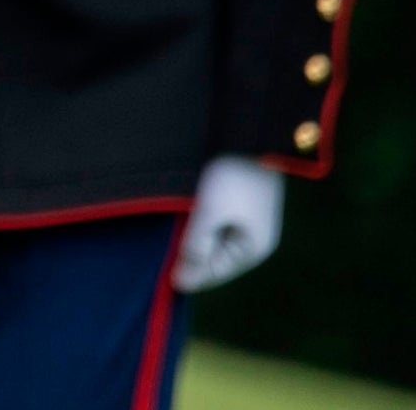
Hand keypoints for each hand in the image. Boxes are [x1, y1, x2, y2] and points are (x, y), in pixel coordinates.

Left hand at [174, 155, 285, 292]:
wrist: (250, 133)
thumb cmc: (232, 174)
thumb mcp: (210, 212)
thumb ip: (196, 247)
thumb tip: (182, 283)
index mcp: (253, 248)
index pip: (214, 273)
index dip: (187, 272)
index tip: (162, 271)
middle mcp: (253, 239)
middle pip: (213, 257)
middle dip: (188, 254)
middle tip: (162, 247)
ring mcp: (247, 221)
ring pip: (211, 239)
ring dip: (192, 236)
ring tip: (170, 228)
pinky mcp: (239, 203)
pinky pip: (214, 222)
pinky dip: (198, 222)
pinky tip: (181, 214)